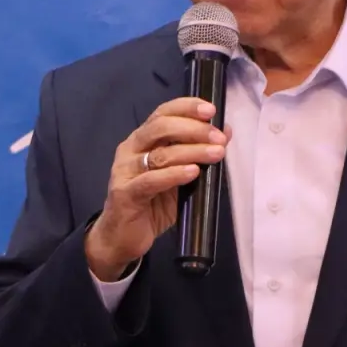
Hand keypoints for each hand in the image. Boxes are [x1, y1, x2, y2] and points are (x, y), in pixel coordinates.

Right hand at [84, 97, 229, 280]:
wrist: (121, 238)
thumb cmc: (151, 204)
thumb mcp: (178, 177)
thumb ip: (196, 155)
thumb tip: (225, 133)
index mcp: (142, 140)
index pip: (162, 113)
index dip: (185, 107)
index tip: (210, 110)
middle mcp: (131, 149)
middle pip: (160, 128)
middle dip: (193, 129)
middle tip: (218, 138)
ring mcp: (125, 171)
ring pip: (160, 154)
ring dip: (192, 151)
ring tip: (216, 154)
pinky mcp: (125, 194)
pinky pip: (150, 180)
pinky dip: (174, 174)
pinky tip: (192, 172)